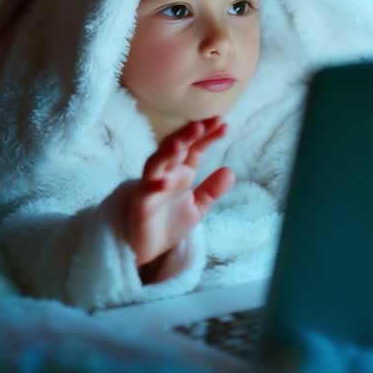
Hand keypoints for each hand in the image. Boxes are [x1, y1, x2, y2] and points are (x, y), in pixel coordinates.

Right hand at [125, 117, 235, 274]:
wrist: (147, 248)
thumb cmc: (168, 223)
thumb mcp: (197, 206)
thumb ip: (212, 189)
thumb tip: (230, 171)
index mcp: (180, 173)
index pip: (194, 149)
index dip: (207, 136)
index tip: (222, 124)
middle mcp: (165, 174)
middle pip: (174, 149)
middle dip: (187, 136)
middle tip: (202, 124)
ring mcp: (151, 187)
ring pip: (156, 163)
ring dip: (167, 153)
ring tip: (181, 144)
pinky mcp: (141, 204)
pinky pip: (146, 192)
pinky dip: (153, 185)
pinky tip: (163, 183)